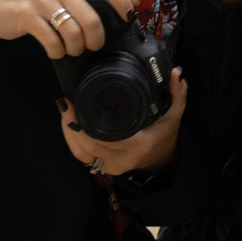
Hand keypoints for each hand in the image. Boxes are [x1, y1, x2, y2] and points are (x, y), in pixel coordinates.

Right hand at [0, 0, 132, 57]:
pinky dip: (57, 51)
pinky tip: (56, 50)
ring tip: (72, 49)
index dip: (120, 0)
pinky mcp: (26, 15)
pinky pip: (52, 40)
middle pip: (90, 16)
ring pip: (72, 31)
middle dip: (95, 38)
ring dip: (75, 47)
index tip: (127, 17)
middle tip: (93, 45)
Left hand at [61, 67, 187, 176]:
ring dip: (69, 133)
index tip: (75, 100)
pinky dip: (73, 142)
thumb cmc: (165, 134)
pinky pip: (83, 158)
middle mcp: (124, 158)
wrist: (162, 157)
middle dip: (73, 124)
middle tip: (65, 102)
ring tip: (64, 111)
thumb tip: (175, 73)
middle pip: (89, 144)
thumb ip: (177, 93)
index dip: (85, 121)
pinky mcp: (104, 168)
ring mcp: (113, 165)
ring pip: (82, 153)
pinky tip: (68, 126)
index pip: (106, 135)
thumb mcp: (174, 113)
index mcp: (139, 143)